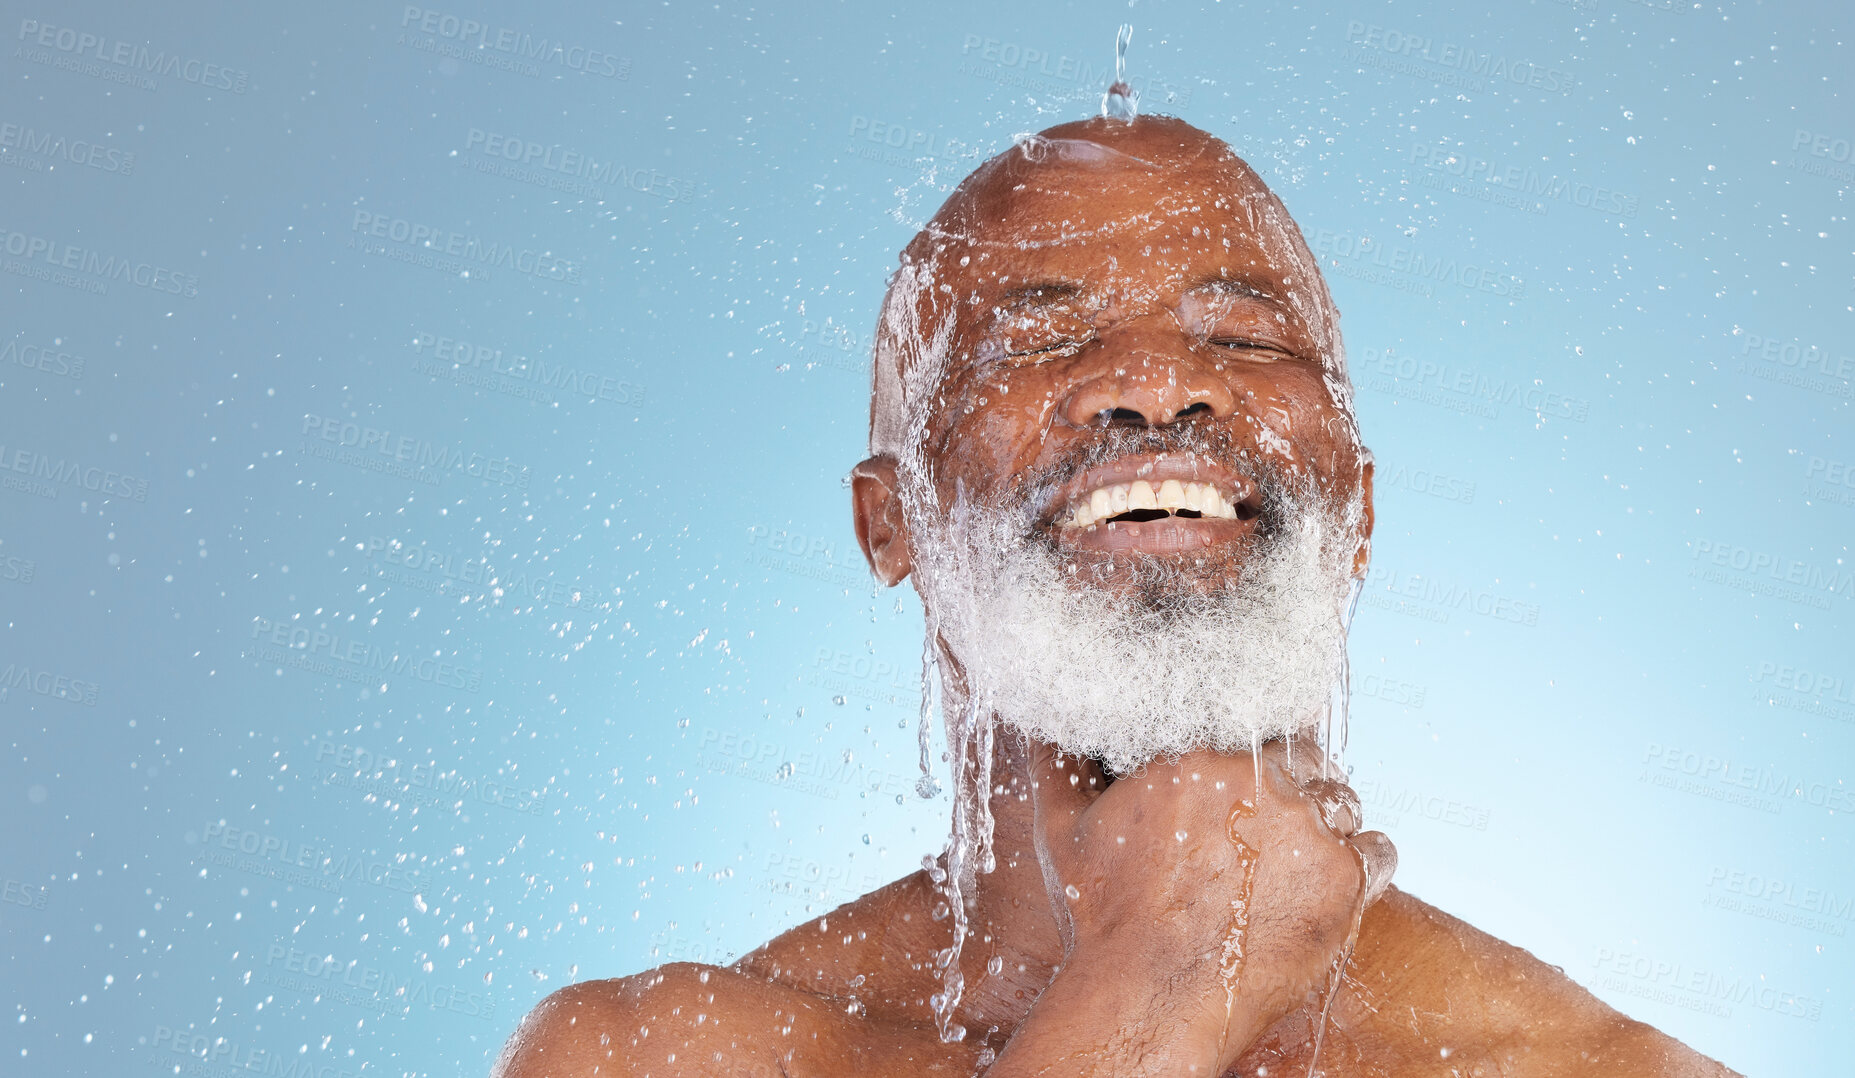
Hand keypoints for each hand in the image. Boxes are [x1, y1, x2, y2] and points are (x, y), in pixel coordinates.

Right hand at [1024, 740, 1395, 1072]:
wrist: (1150, 992)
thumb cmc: (1105, 915)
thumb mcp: (1067, 830)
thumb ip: (1057, 767)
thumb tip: (1039, 733)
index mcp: (1202, 758)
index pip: (1260, 731)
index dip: (1263, 758)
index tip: (1256, 780)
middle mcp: (1262, 783)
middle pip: (1309, 760)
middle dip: (1301, 785)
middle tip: (1283, 821)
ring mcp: (1308, 831)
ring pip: (1346, 803)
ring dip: (1331, 824)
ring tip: (1306, 856)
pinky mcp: (1344, 881)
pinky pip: (1379, 850)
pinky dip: (1364, 862)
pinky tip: (1336, 881)